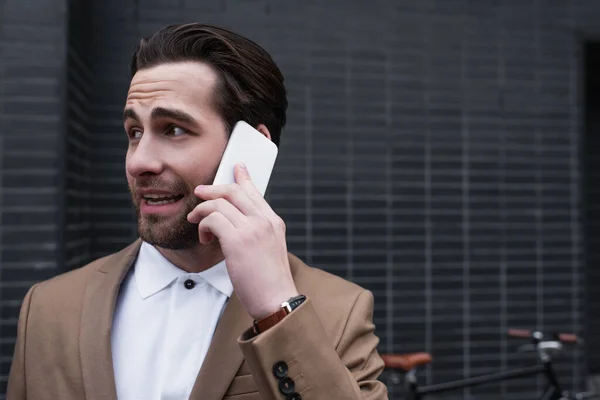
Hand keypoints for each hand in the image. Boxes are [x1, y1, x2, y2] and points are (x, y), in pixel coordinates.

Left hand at [187, 163, 297, 319]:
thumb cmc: (270, 282)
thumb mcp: (269, 250)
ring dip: (202, 211)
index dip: (243, 177)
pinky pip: (213, 219)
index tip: (236, 167)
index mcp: (274, 222)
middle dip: (213, 189)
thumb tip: (236, 227)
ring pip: (219, 203)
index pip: (255, 192)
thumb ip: (257, 233)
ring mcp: (252, 229)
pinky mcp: (238, 240)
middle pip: (234, 191)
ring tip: (198, 224)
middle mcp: (265, 221)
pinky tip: (205, 238)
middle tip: (199, 194)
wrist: (277, 301)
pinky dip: (204, 225)